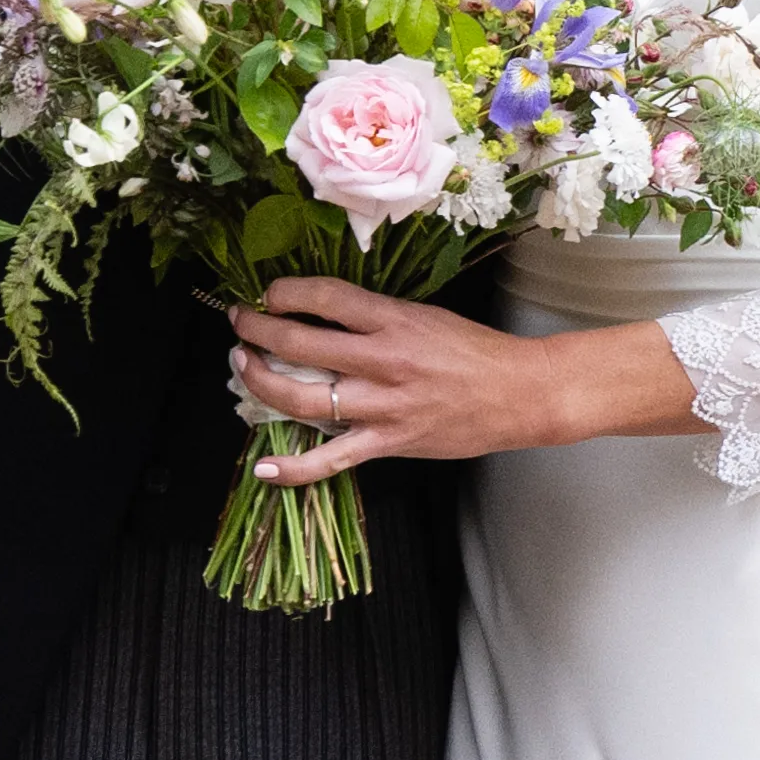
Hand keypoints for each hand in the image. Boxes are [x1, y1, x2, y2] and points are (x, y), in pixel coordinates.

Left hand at [228, 277, 701, 484]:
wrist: (519, 394)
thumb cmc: (476, 353)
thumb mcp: (426, 317)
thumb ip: (378, 318)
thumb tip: (327, 314)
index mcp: (395, 321)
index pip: (325, 297)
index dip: (286, 292)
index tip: (267, 293)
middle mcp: (383, 361)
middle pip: (301, 342)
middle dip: (258, 330)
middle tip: (241, 322)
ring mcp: (382, 406)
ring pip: (302, 396)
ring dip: (260, 380)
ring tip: (242, 365)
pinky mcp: (387, 443)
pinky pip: (329, 459)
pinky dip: (294, 467)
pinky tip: (263, 467)